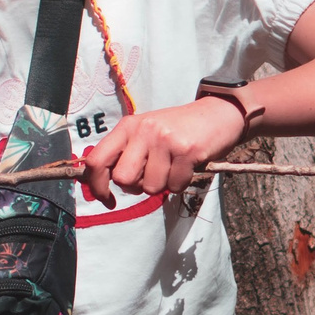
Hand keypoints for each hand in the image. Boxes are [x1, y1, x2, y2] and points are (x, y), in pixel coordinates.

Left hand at [77, 99, 245, 204]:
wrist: (218, 114)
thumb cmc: (178, 130)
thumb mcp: (146, 133)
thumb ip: (125, 154)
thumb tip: (102, 183)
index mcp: (128, 126)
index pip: (97, 160)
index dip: (96, 186)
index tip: (106, 199)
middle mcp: (143, 131)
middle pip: (123, 179)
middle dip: (136, 187)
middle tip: (152, 176)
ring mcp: (164, 140)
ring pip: (150, 187)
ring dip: (162, 185)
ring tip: (173, 167)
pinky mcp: (186, 151)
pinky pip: (174, 186)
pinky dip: (180, 184)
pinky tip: (187, 167)